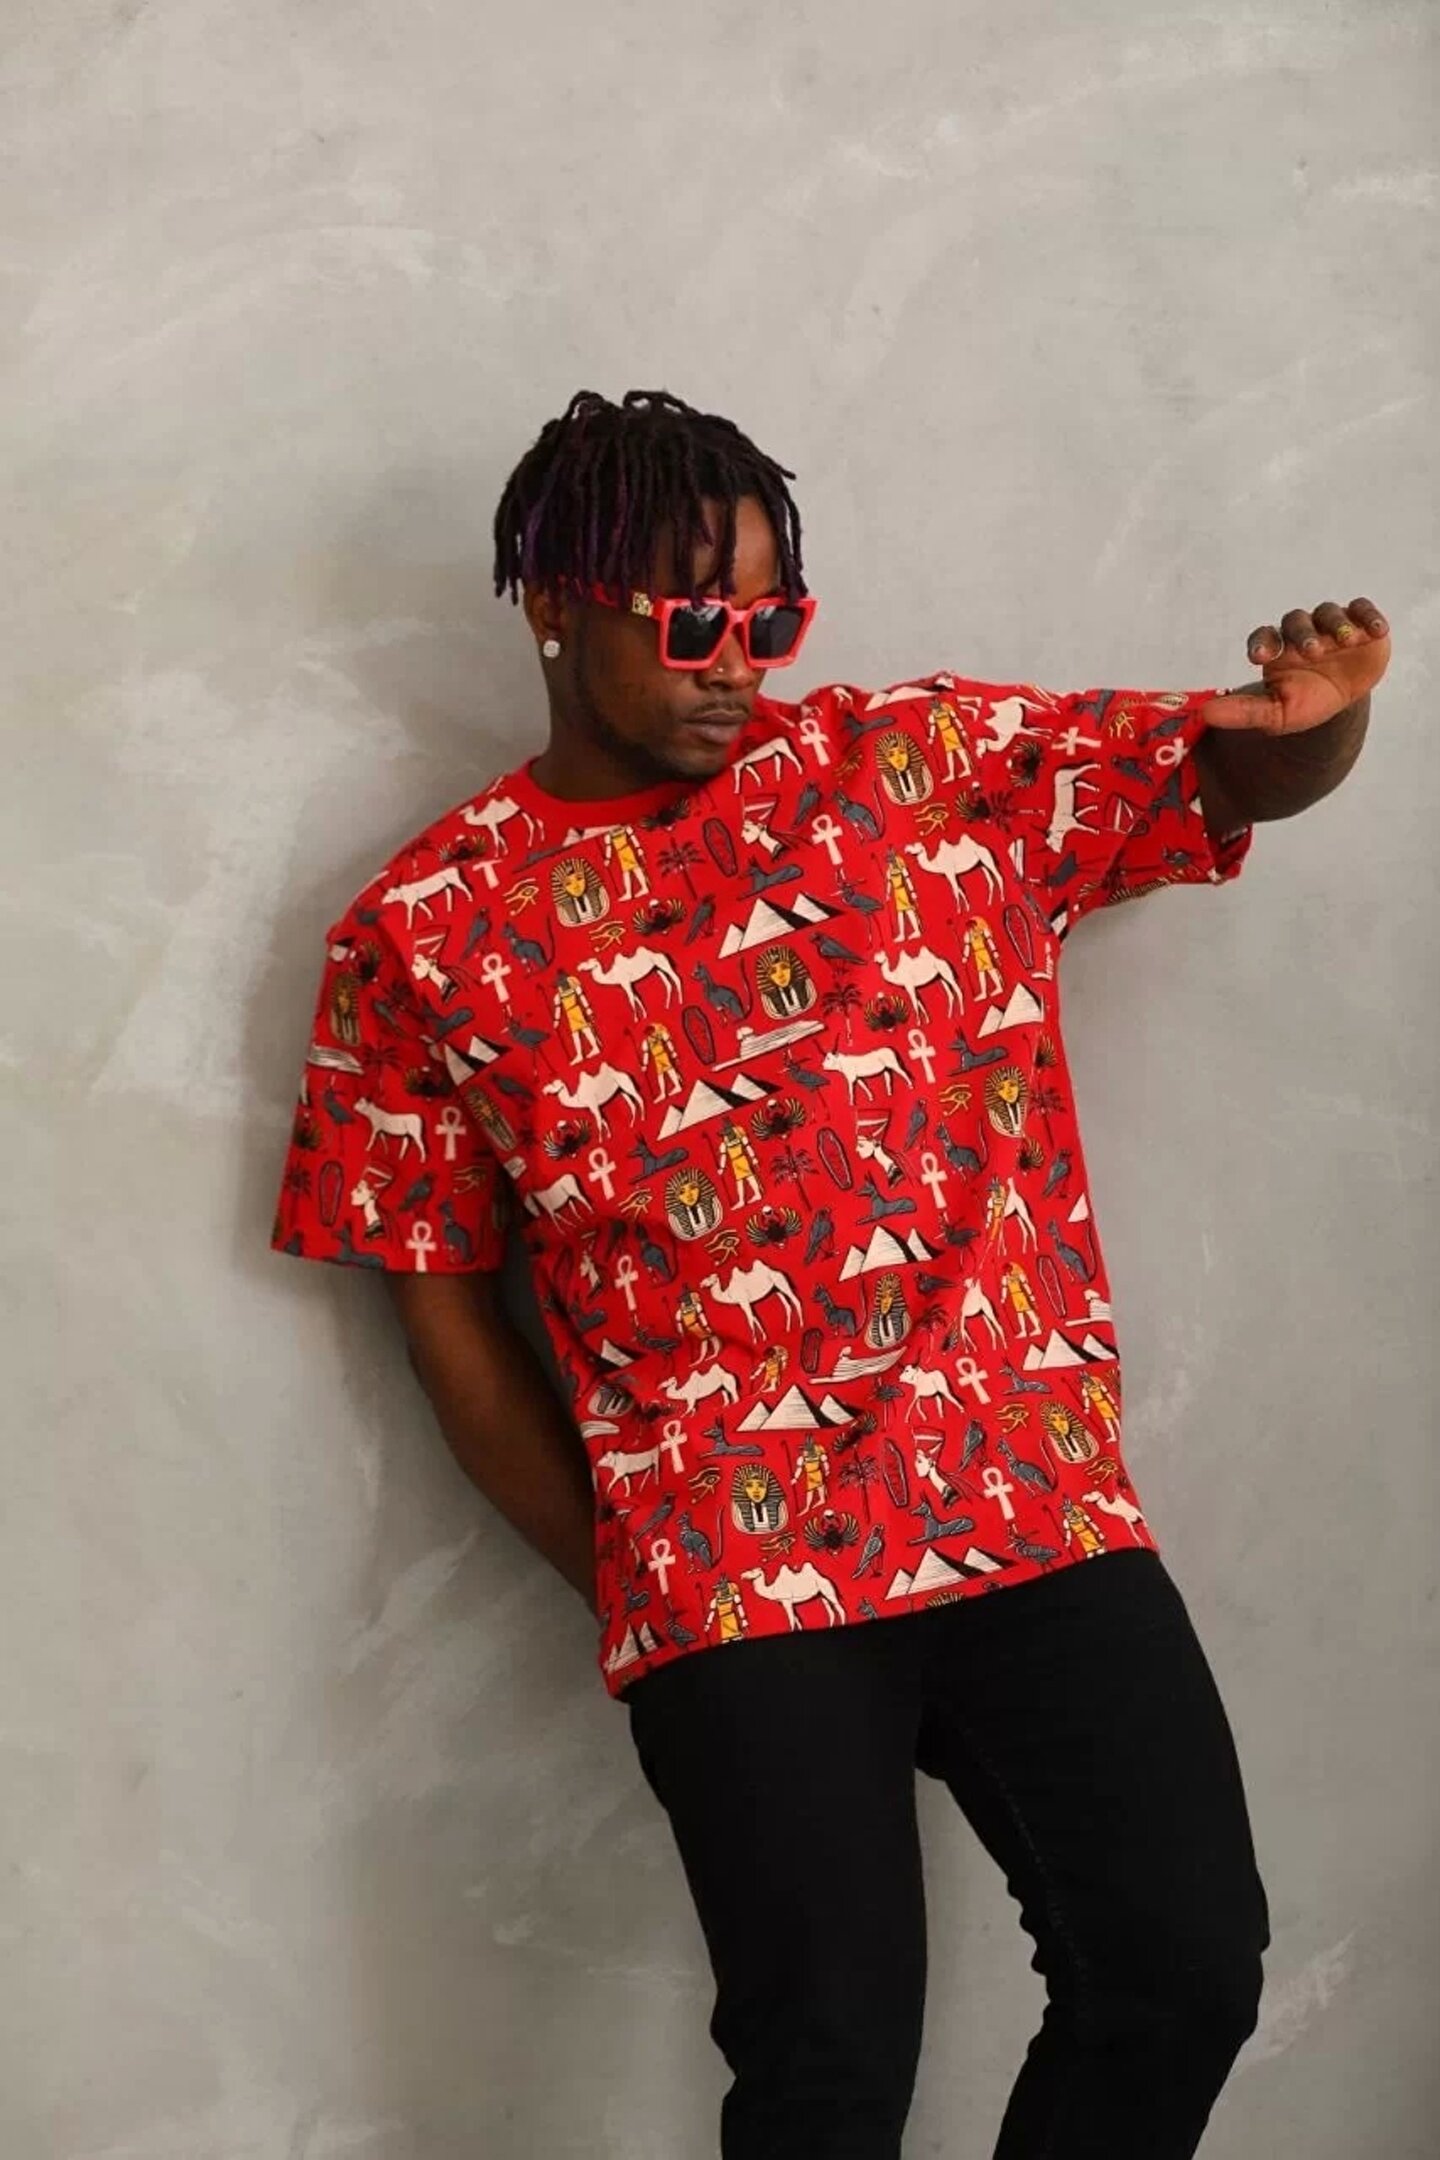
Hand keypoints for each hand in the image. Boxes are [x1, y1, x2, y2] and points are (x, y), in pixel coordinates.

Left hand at [1200, 597, 1390, 733]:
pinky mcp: (1360, 622)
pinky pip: (1363, 611)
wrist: (1342, 700)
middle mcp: (1300, 631)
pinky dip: (1369, 618)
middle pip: (1295, 622)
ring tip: (1346, 641)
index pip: (1262, 637)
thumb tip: (1206, 714)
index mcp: (1276, 650)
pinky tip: (1377, 631)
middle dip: (1303, 635)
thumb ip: (1244, 712)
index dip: (1261, 643)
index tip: (1260, 657)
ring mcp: (1330, 625)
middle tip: (1313, 652)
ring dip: (1337, 625)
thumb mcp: (1276, 714)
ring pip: (1329, 613)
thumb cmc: (1304, 702)